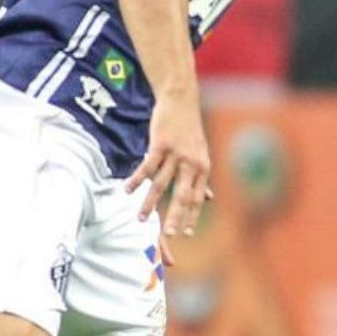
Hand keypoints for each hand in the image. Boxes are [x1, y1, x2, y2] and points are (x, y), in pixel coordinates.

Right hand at [126, 92, 211, 237]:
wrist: (181, 100)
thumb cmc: (189, 130)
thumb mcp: (200, 154)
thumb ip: (201, 178)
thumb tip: (209, 198)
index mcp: (202, 167)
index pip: (197, 197)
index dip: (191, 216)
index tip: (185, 234)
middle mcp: (192, 163)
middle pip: (182, 195)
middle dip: (175, 216)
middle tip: (168, 235)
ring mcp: (176, 154)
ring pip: (161, 184)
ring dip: (149, 203)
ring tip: (140, 219)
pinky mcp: (161, 144)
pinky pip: (147, 167)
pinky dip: (137, 180)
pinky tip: (127, 190)